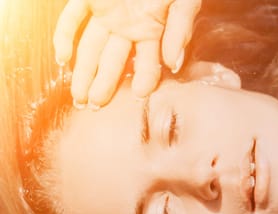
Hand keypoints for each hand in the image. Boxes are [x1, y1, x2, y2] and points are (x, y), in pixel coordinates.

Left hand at [54, 0, 200, 106]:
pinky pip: (72, 19)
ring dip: (84, 73)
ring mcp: (107, 13)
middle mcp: (128, 27)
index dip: (146, 80)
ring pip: (91, 49)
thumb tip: (173, 63)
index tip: (140, 97)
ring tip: (79, 98)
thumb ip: (180, 30)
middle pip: (114, 63)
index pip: (148, 63)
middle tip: (95, 107)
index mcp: (152, 31)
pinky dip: (64, 38)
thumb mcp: (184, 1)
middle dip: (105, 86)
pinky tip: (62, 60)